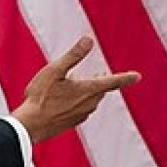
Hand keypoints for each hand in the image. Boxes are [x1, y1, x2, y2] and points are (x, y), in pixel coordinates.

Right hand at [11, 36, 139, 141]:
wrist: (29, 126)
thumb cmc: (40, 97)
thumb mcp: (54, 70)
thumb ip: (73, 55)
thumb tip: (89, 39)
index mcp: (87, 90)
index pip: (112, 82)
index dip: (125, 78)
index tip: (137, 76)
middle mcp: (88, 104)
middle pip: (101, 91)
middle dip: (102, 82)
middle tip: (101, 73)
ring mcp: (81, 115)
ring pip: (92, 101)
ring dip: (89, 91)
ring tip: (79, 83)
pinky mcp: (72, 123)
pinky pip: (82, 109)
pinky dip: (80, 101)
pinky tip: (67, 100)